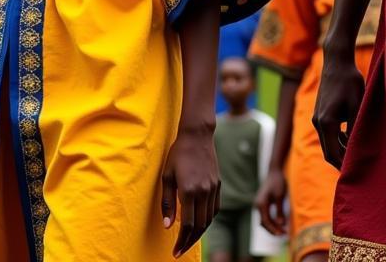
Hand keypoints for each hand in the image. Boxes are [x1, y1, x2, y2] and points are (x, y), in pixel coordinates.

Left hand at [162, 126, 220, 256]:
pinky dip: (208, 220)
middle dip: (189, 242)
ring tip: (189, 239)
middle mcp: (204, 192)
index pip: (187, 225)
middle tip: (180, 250)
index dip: (181, 242)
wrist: (197, 135)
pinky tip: (200, 223)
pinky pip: (215, 209)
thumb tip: (168, 226)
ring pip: (209, 219)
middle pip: (199, 226)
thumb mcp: (167, 177)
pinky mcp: (218, 184)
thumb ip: (167, 202)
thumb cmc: (178, 154)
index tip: (175, 252)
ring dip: (199, 233)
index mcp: (189, 191)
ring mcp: (213, 188)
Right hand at [255, 166, 287, 234]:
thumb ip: (279, 210)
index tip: (282, 233)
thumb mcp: (280, 196)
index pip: (266, 221)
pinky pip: (265, 215)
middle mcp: (257, 205)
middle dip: (273, 229)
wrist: (274, 171)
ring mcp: (258, 204)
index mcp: (261, 203)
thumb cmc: (278, 182)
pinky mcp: (262, 203)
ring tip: (282, 231)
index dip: (274, 229)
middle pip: (264, 222)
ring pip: (264, 220)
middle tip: (284, 234)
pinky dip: (271, 221)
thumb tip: (281, 224)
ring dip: (272, 226)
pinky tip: (279, 223)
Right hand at [313, 49, 363, 169]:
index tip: (358, 172)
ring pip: (327, 142)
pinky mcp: (319, 112)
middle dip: (341, 161)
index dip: (345, 165)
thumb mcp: (357, 106)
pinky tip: (349, 136)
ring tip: (356, 153)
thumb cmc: (350, 81)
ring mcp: (316, 117)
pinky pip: (326, 133)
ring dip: (339, 150)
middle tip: (358, 169)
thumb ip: (355, 128)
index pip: (333, 154)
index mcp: (326, 123)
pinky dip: (336, 139)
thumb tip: (356, 148)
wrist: (336, 61)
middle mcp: (318, 122)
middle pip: (328, 152)